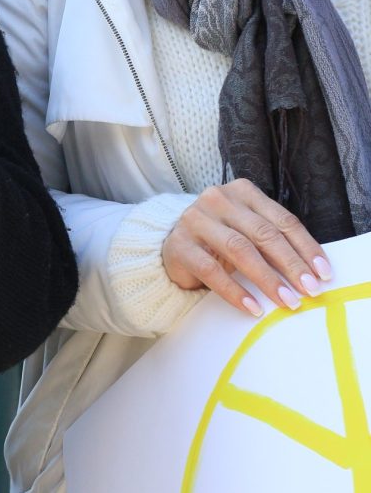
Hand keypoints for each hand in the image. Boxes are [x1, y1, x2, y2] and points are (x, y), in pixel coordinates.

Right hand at [161, 178, 332, 316]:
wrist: (174, 247)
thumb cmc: (220, 240)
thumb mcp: (248, 232)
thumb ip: (273, 241)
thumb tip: (312, 271)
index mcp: (241, 192)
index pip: (281, 219)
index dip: (305, 247)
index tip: (323, 273)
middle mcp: (217, 200)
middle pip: (262, 233)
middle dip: (291, 264)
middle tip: (309, 290)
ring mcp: (195, 220)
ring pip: (239, 249)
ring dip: (267, 278)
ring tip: (287, 301)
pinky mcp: (179, 245)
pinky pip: (211, 270)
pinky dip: (235, 291)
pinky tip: (252, 307)